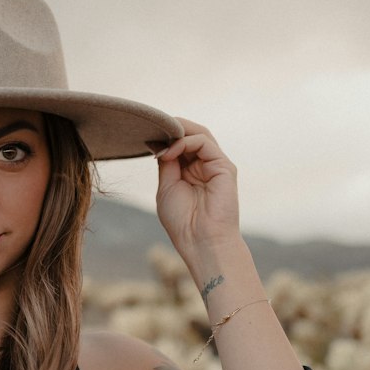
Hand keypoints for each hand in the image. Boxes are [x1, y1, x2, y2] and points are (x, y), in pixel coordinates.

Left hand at [153, 118, 241, 256]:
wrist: (201, 241)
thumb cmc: (183, 221)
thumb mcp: (167, 186)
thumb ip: (167, 163)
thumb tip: (159, 142)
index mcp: (191, 171)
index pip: (180, 143)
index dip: (164, 136)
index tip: (145, 136)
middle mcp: (205, 165)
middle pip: (191, 134)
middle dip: (171, 128)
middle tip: (152, 127)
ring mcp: (216, 164)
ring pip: (199, 133)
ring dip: (178, 132)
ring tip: (161, 138)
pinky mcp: (224, 166)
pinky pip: (204, 142)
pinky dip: (186, 142)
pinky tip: (170, 151)